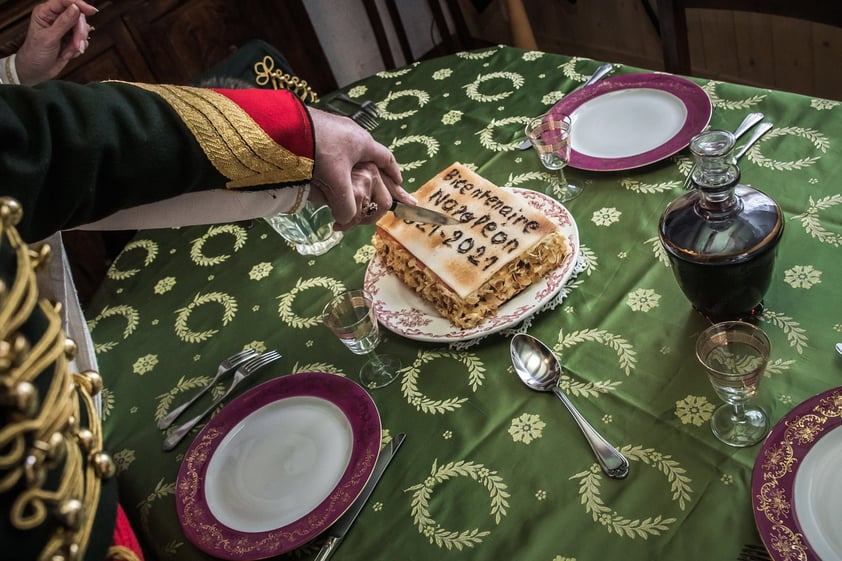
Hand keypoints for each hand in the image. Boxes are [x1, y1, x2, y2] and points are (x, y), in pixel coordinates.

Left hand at [15, 0, 97, 84]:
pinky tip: (69, 54)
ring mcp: (64, 29)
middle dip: (79, 31)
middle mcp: (56, 18)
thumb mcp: (49, 37)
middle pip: (77, 16)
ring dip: (79, 42)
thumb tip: (76, 8)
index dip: (79, 4)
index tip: (92, 11)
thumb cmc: (35, 53)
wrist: (36, 71)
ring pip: (82, 29)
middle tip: (77, 44)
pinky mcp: (70, 39)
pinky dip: (79, 48)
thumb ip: (64, 22)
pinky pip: (83, 40)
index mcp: (46, 12)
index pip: (64, 1)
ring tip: (70, 51)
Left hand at [308, 107, 414, 229]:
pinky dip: (335, 157)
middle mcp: (353, 132)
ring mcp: (335, 127)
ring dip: (353, 163)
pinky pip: (334, 144)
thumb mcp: (336, 182)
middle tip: (377, 180)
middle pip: (370, 153)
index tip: (399, 182)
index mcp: (364, 143)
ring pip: (350, 149)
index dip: (394, 172)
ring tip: (350, 175)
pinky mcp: (318, 126)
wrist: (288, 126)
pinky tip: (327, 163)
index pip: (386, 159)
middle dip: (374, 168)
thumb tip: (347, 219)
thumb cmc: (320, 151)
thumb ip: (345, 204)